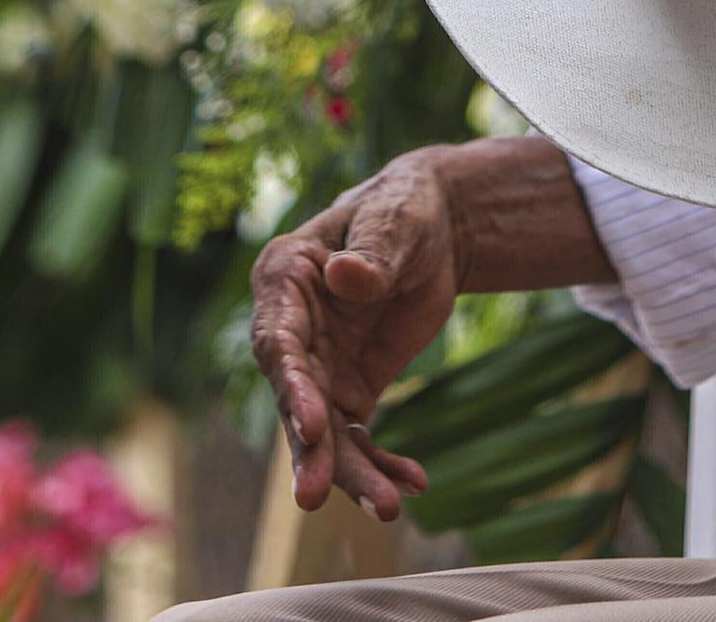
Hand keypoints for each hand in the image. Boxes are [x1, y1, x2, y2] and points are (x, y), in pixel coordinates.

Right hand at [249, 152, 455, 519]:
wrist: (436, 228)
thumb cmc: (405, 209)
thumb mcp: (396, 221)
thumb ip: (373, 252)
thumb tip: (346, 277)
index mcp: (284, 278)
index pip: (279, 341)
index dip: (291, 386)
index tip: (309, 427)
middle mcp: (291, 328)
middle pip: (294, 398)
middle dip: (309, 448)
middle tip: (316, 496)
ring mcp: (318, 364)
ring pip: (323, 431)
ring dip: (350, 472)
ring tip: (386, 506)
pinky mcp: (349, 387)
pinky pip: (358, 435)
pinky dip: (382, 462)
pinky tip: (413, 482)